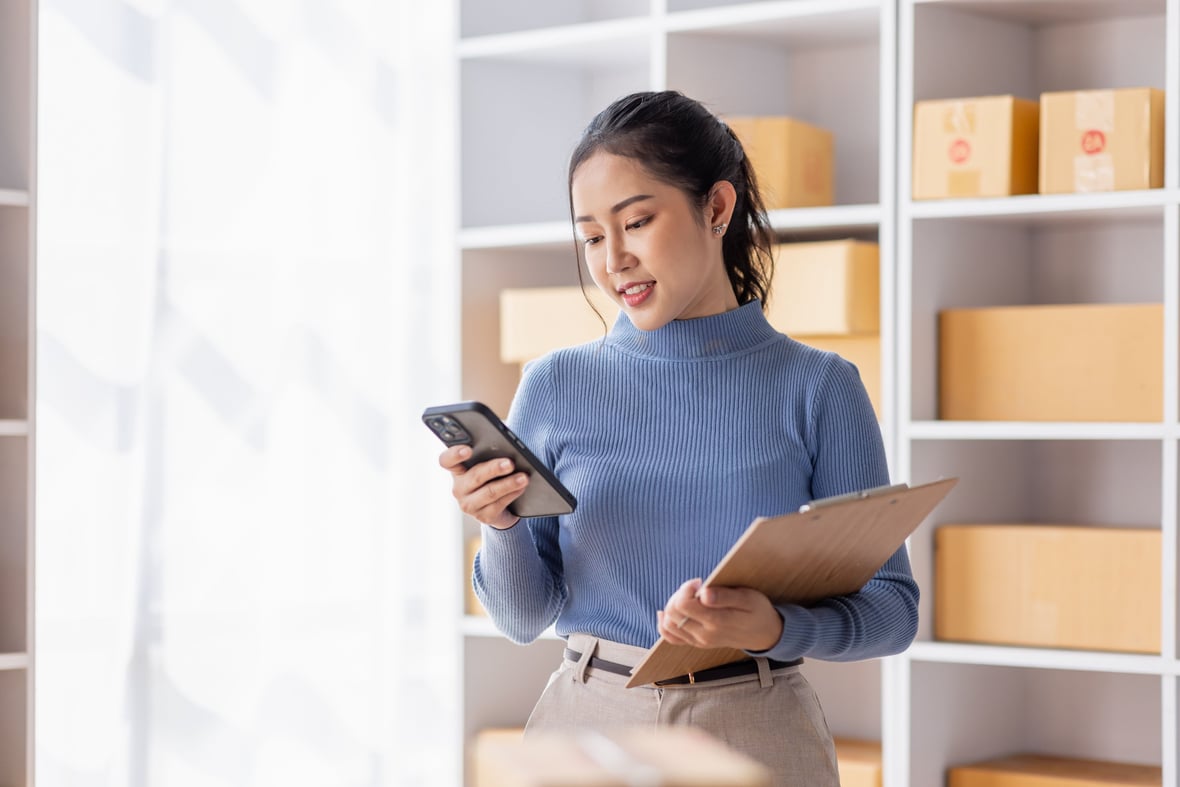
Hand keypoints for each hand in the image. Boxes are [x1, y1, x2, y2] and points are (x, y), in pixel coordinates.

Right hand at [439, 445, 527, 529]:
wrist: (499, 508)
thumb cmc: (492, 479)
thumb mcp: (487, 466)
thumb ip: (489, 456)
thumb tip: (506, 450)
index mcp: (457, 471)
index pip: (447, 461)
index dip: (455, 454)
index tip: (468, 450)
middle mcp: (459, 488)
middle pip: (475, 476)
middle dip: (494, 469)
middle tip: (510, 463)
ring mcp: (469, 505)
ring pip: (490, 492)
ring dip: (509, 484)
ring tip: (523, 477)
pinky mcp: (483, 517)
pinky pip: (499, 504)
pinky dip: (512, 494)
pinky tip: (521, 488)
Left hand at [657, 578, 783, 652]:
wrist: (764, 634)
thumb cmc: (757, 611)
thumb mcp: (748, 598)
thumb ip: (724, 596)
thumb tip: (703, 594)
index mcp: (717, 621)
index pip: (683, 604)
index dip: (686, 588)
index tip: (700, 582)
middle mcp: (704, 635)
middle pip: (672, 612)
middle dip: (679, 594)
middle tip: (696, 588)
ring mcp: (699, 641)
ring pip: (668, 624)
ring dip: (673, 606)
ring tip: (690, 598)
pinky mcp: (696, 643)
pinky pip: (671, 637)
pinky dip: (664, 624)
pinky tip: (668, 612)